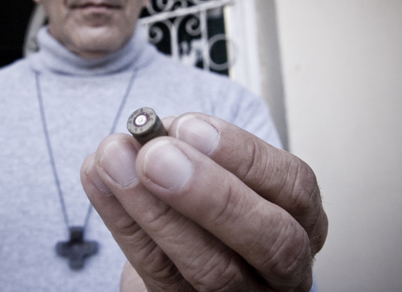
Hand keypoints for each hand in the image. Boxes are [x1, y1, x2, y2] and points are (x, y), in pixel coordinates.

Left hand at [81, 113, 327, 290]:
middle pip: (271, 240)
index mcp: (301, 220)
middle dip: (208, 192)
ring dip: (155, 209)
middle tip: (153, 154)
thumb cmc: (216, 207)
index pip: (294, 188)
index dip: (242, 155)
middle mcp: (283, 267)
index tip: (188, 126)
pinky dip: (123, 224)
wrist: (189, 259)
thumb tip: (157, 129)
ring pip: (214, 269)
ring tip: (113, 162)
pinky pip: (159, 275)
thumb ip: (198, 150)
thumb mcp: (223, 172)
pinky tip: (99, 181)